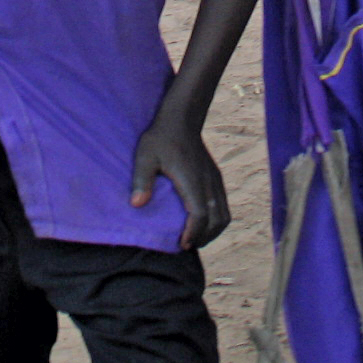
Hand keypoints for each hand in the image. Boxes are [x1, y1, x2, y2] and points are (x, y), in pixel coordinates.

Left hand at [131, 111, 228, 248]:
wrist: (182, 118)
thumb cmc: (161, 137)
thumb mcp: (145, 155)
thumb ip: (141, 179)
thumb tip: (137, 204)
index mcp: (193, 179)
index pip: (200, 214)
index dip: (192, 233)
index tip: (180, 245)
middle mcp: (208, 182)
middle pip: (217, 220)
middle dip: (203, 238)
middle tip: (185, 245)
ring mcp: (214, 180)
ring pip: (224, 215)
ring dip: (212, 231)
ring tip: (194, 238)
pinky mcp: (216, 178)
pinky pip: (224, 206)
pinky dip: (216, 221)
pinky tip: (201, 224)